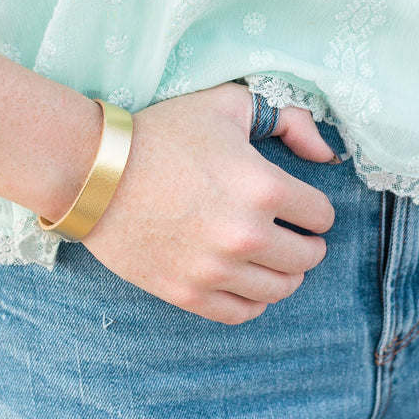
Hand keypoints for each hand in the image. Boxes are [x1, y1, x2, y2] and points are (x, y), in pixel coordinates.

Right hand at [81, 81, 337, 323]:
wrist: (93, 171)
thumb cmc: (162, 133)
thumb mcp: (227, 105)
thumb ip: (288, 119)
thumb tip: (325, 155)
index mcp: (264, 188)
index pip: (322, 216)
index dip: (314, 208)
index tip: (300, 205)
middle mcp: (247, 236)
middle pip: (307, 258)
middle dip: (305, 243)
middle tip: (291, 233)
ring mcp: (217, 270)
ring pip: (280, 290)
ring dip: (284, 274)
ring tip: (271, 258)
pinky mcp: (188, 293)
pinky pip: (243, 313)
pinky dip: (253, 300)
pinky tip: (246, 281)